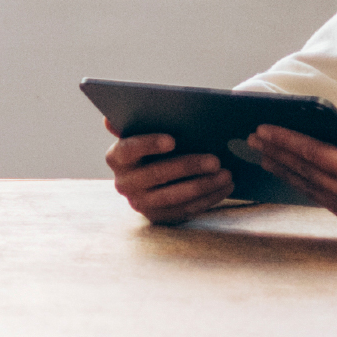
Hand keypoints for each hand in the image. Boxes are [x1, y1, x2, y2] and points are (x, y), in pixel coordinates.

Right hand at [105, 126, 235, 223]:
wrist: (152, 181)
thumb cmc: (152, 148)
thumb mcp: (141, 134)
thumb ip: (133, 124)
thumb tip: (109, 119)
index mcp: (116, 157)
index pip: (128, 149)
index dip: (148, 144)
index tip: (172, 140)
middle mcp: (124, 182)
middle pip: (156, 174)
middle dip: (188, 167)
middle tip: (216, 160)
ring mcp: (140, 203)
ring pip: (173, 196)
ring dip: (203, 185)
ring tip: (227, 174)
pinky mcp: (158, 217)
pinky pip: (185, 210)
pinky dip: (208, 199)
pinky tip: (225, 187)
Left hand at [247, 109, 336, 238]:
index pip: (316, 155)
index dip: (287, 141)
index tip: (264, 129)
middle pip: (306, 173)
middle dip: (277, 154)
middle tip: (252, 139)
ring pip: (310, 189)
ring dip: (285, 172)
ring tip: (263, 156)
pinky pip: (322, 201)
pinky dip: (303, 186)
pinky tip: (291, 175)